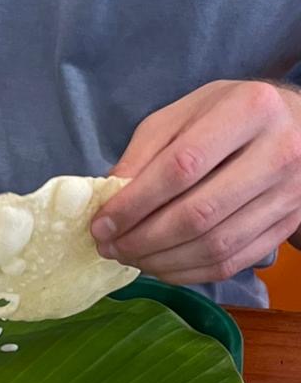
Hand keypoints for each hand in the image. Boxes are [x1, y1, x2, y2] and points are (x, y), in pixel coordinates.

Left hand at [92, 80, 300, 284]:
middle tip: (109, 247)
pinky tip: (159, 264)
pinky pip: (230, 264)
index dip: (135, 203)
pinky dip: (186, 272)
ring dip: (161, 261)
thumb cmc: (230, 114)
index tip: (102, 223)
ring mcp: (289, 194)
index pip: (181, 167)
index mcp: (250, 109)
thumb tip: (110, 199)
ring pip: (214, 247)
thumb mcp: (184, 113)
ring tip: (129, 257)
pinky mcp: (287, 226)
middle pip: (198, 214)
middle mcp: (279, 152)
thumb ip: (144, 152)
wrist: (298, 124)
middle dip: (142, 240)